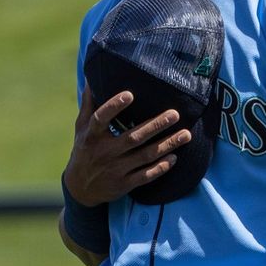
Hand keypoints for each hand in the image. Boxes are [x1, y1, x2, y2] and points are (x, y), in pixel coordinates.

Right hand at [63, 85, 191, 206]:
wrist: (79, 188)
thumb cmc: (84, 149)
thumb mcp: (81, 127)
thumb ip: (89, 103)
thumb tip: (92, 76)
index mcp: (92, 136)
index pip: (101, 119)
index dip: (114, 107)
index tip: (130, 94)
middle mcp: (104, 152)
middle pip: (133, 138)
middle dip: (155, 126)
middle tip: (175, 114)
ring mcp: (115, 169)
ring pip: (145, 156)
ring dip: (167, 145)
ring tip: (186, 134)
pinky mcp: (124, 184)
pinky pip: (145, 175)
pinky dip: (160, 168)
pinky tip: (174, 157)